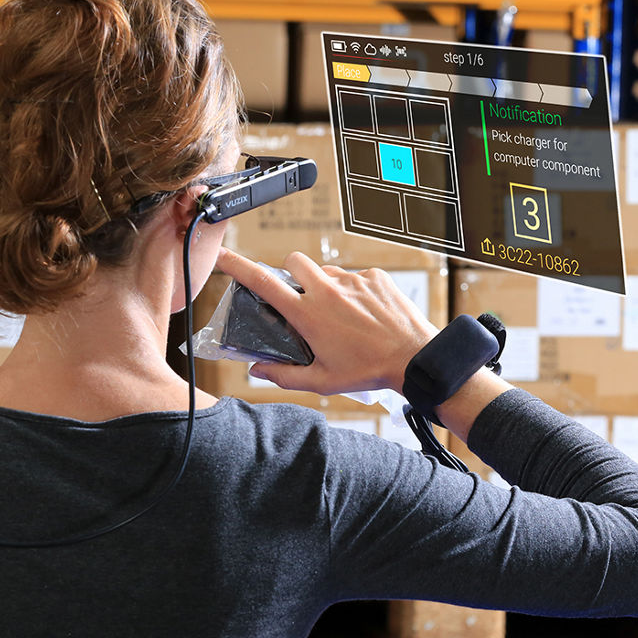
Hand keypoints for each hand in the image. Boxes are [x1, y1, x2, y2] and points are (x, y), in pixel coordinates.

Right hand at [214, 247, 439, 395]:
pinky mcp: (375, 277)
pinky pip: (355, 277)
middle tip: (300, 295)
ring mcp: (353, 280)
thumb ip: (284, 375)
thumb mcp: (322, 381)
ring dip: (326, 286)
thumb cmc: (368, 371)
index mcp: (308, 314)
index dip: (238, 266)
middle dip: (289, 272)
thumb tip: (257, 369)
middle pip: (293, 261)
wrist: (414, 356)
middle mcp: (327, 290)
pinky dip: (354, 291)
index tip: (222, 256)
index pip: (263, 282)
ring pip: (327, 271)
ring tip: (342, 315)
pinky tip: (366, 314)